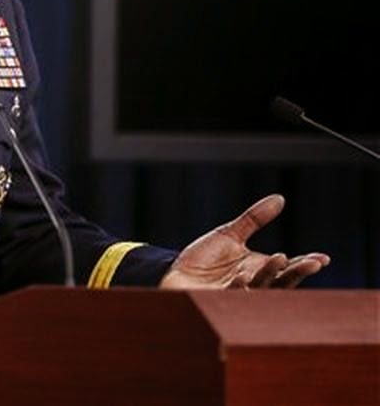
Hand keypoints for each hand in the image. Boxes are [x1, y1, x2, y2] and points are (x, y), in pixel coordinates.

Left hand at [159, 194, 329, 288]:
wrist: (175, 272)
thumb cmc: (204, 258)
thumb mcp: (230, 234)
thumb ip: (254, 219)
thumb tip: (280, 198)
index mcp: (259, 270)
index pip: (287, 269)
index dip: (305, 264)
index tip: (322, 258)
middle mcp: (253, 285)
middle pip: (281, 282)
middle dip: (297, 272)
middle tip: (312, 263)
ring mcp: (237, 294)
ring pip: (260, 289)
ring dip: (270, 275)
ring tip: (280, 257)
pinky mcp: (217, 300)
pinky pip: (232, 296)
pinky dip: (240, 287)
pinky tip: (244, 277)